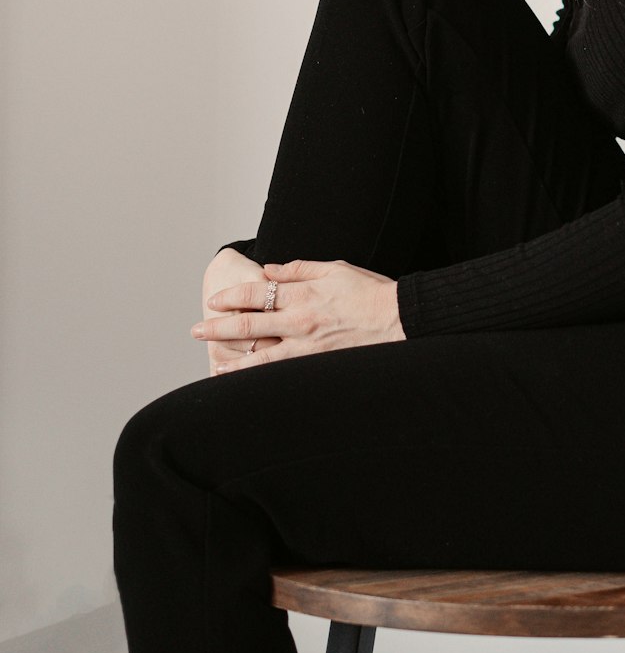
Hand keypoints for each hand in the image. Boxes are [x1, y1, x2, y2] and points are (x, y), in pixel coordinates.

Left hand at [192, 257, 404, 373]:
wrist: (400, 320)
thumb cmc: (371, 292)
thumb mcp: (335, 269)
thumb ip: (299, 269)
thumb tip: (268, 270)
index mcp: (303, 293)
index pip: (255, 294)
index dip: (231, 297)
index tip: (215, 301)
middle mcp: (300, 320)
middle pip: (249, 325)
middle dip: (218, 328)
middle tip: (196, 330)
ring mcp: (307, 347)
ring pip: (260, 356)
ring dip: (233, 361)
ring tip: (215, 365)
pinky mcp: (317, 365)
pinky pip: (282, 372)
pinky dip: (262, 378)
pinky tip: (249, 383)